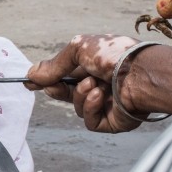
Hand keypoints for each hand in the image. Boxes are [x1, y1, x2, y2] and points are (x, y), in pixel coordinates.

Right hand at [27, 35, 142, 132]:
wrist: (141, 73)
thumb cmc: (114, 55)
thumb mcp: (78, 50)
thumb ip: (54, 65)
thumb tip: (31, 74)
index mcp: (95, 64)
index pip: (66, 74)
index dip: (48, 78)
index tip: (30, 83)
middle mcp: (101, 83)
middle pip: (68, 92)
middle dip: (59, 89)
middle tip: (53, 86)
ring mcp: (106, 103)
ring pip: (77, 107)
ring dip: (80, 95)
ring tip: (93, 84)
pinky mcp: (112, 121)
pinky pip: (89, 121)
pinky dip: (90, 108)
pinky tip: (99, 96)